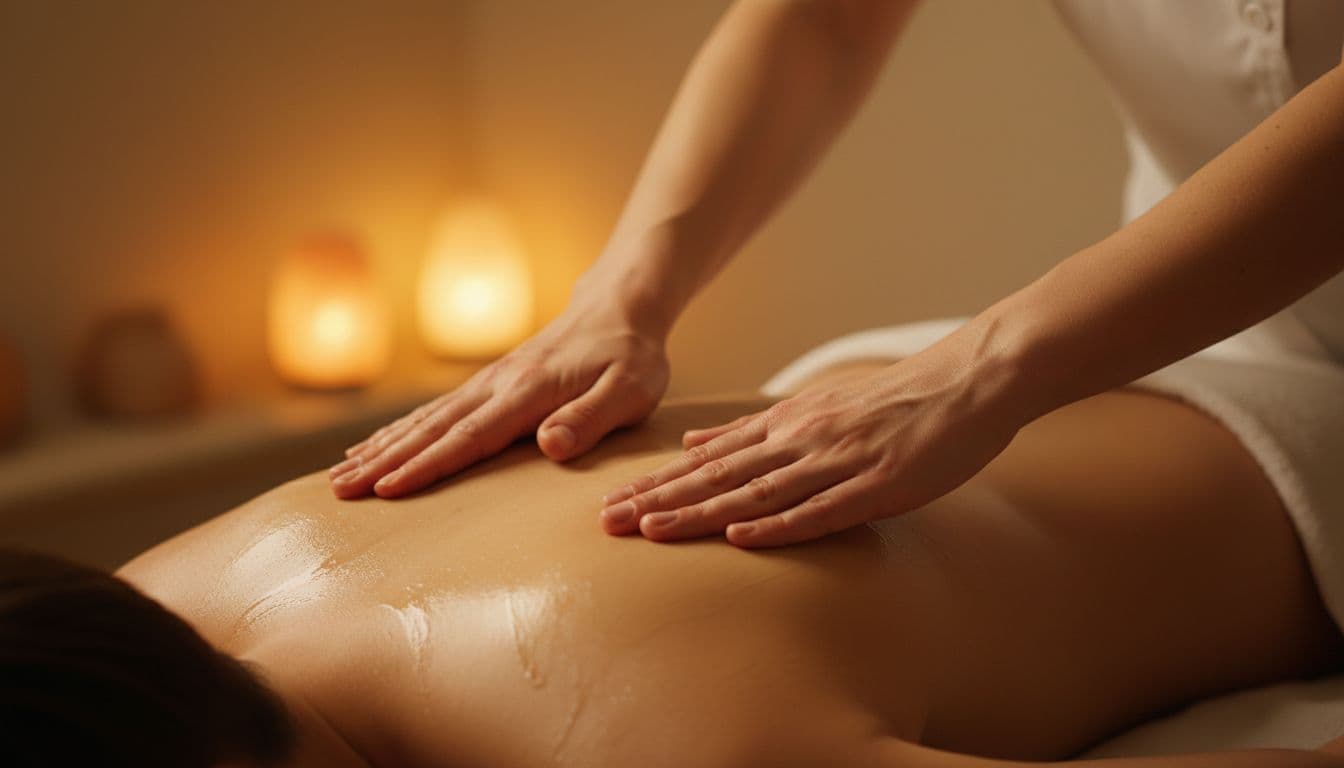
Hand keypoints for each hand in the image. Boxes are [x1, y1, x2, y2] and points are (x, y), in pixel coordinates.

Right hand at [330, 301, 668, 498]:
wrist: (620, 307)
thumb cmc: (631, 356)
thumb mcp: (630, 389)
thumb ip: (590, 418)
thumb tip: (549, 445)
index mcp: (528, 392)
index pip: (470, 437)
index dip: (428, 465)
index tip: (388, 490)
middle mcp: (497, 385)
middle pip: (431, 429)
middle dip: (384, 462)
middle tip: (339, 491)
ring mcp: (487, 383)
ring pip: (423, 420)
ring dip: (380, 449)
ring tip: (338, 476)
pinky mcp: (487, 385)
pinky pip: (433, 412)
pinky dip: (398, 431)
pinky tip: (372, 448)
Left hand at [598, 340, 1024, 546]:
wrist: (966, 382)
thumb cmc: (892, 402)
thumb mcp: (811, 407)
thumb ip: (752, 431)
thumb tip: (691, 445)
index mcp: (784, 424)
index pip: (705, 462)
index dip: (655, 485)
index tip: (608, 505)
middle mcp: (800, 440)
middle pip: (717, 477)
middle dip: (659, 501)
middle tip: (607, 525)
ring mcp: (837, 462)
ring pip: (756, 494)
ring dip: (701, 515)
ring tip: (651, 532)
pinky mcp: (876, 484)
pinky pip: (820, 510)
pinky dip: (779, 524)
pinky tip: (742, 537)